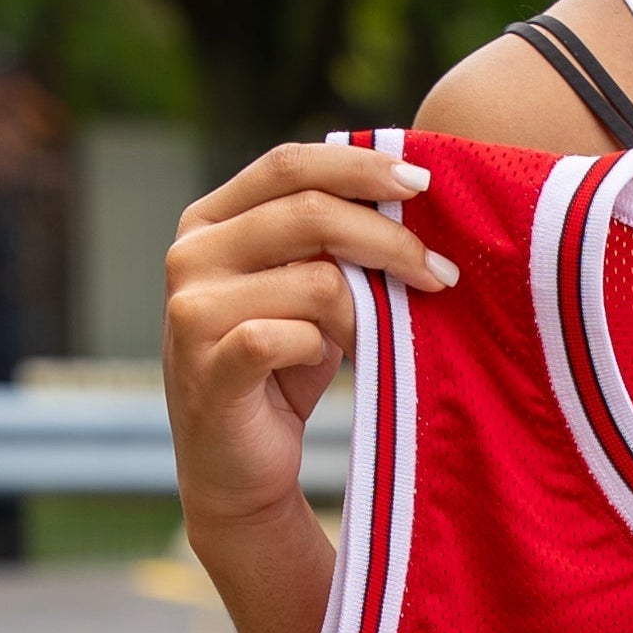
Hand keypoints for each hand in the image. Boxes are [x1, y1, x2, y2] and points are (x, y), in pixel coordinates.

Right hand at [163, 140, 457, 540]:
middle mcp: (190, 254)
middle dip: (391, 238)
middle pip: (310, 211)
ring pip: (314, 279)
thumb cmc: (284, 370)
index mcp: (210, 221)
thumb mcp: (308, 292)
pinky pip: (290, 336)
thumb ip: (332, 242)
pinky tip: (322, 364)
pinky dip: (321, 349)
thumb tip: (412, 197)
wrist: (241, 468)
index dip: (360, 166)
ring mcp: (191, 310)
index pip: (289, 164)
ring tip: (384, 337)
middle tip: (442, 272)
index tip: (424, 184)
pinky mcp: (207, 367)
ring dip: (367, 310)